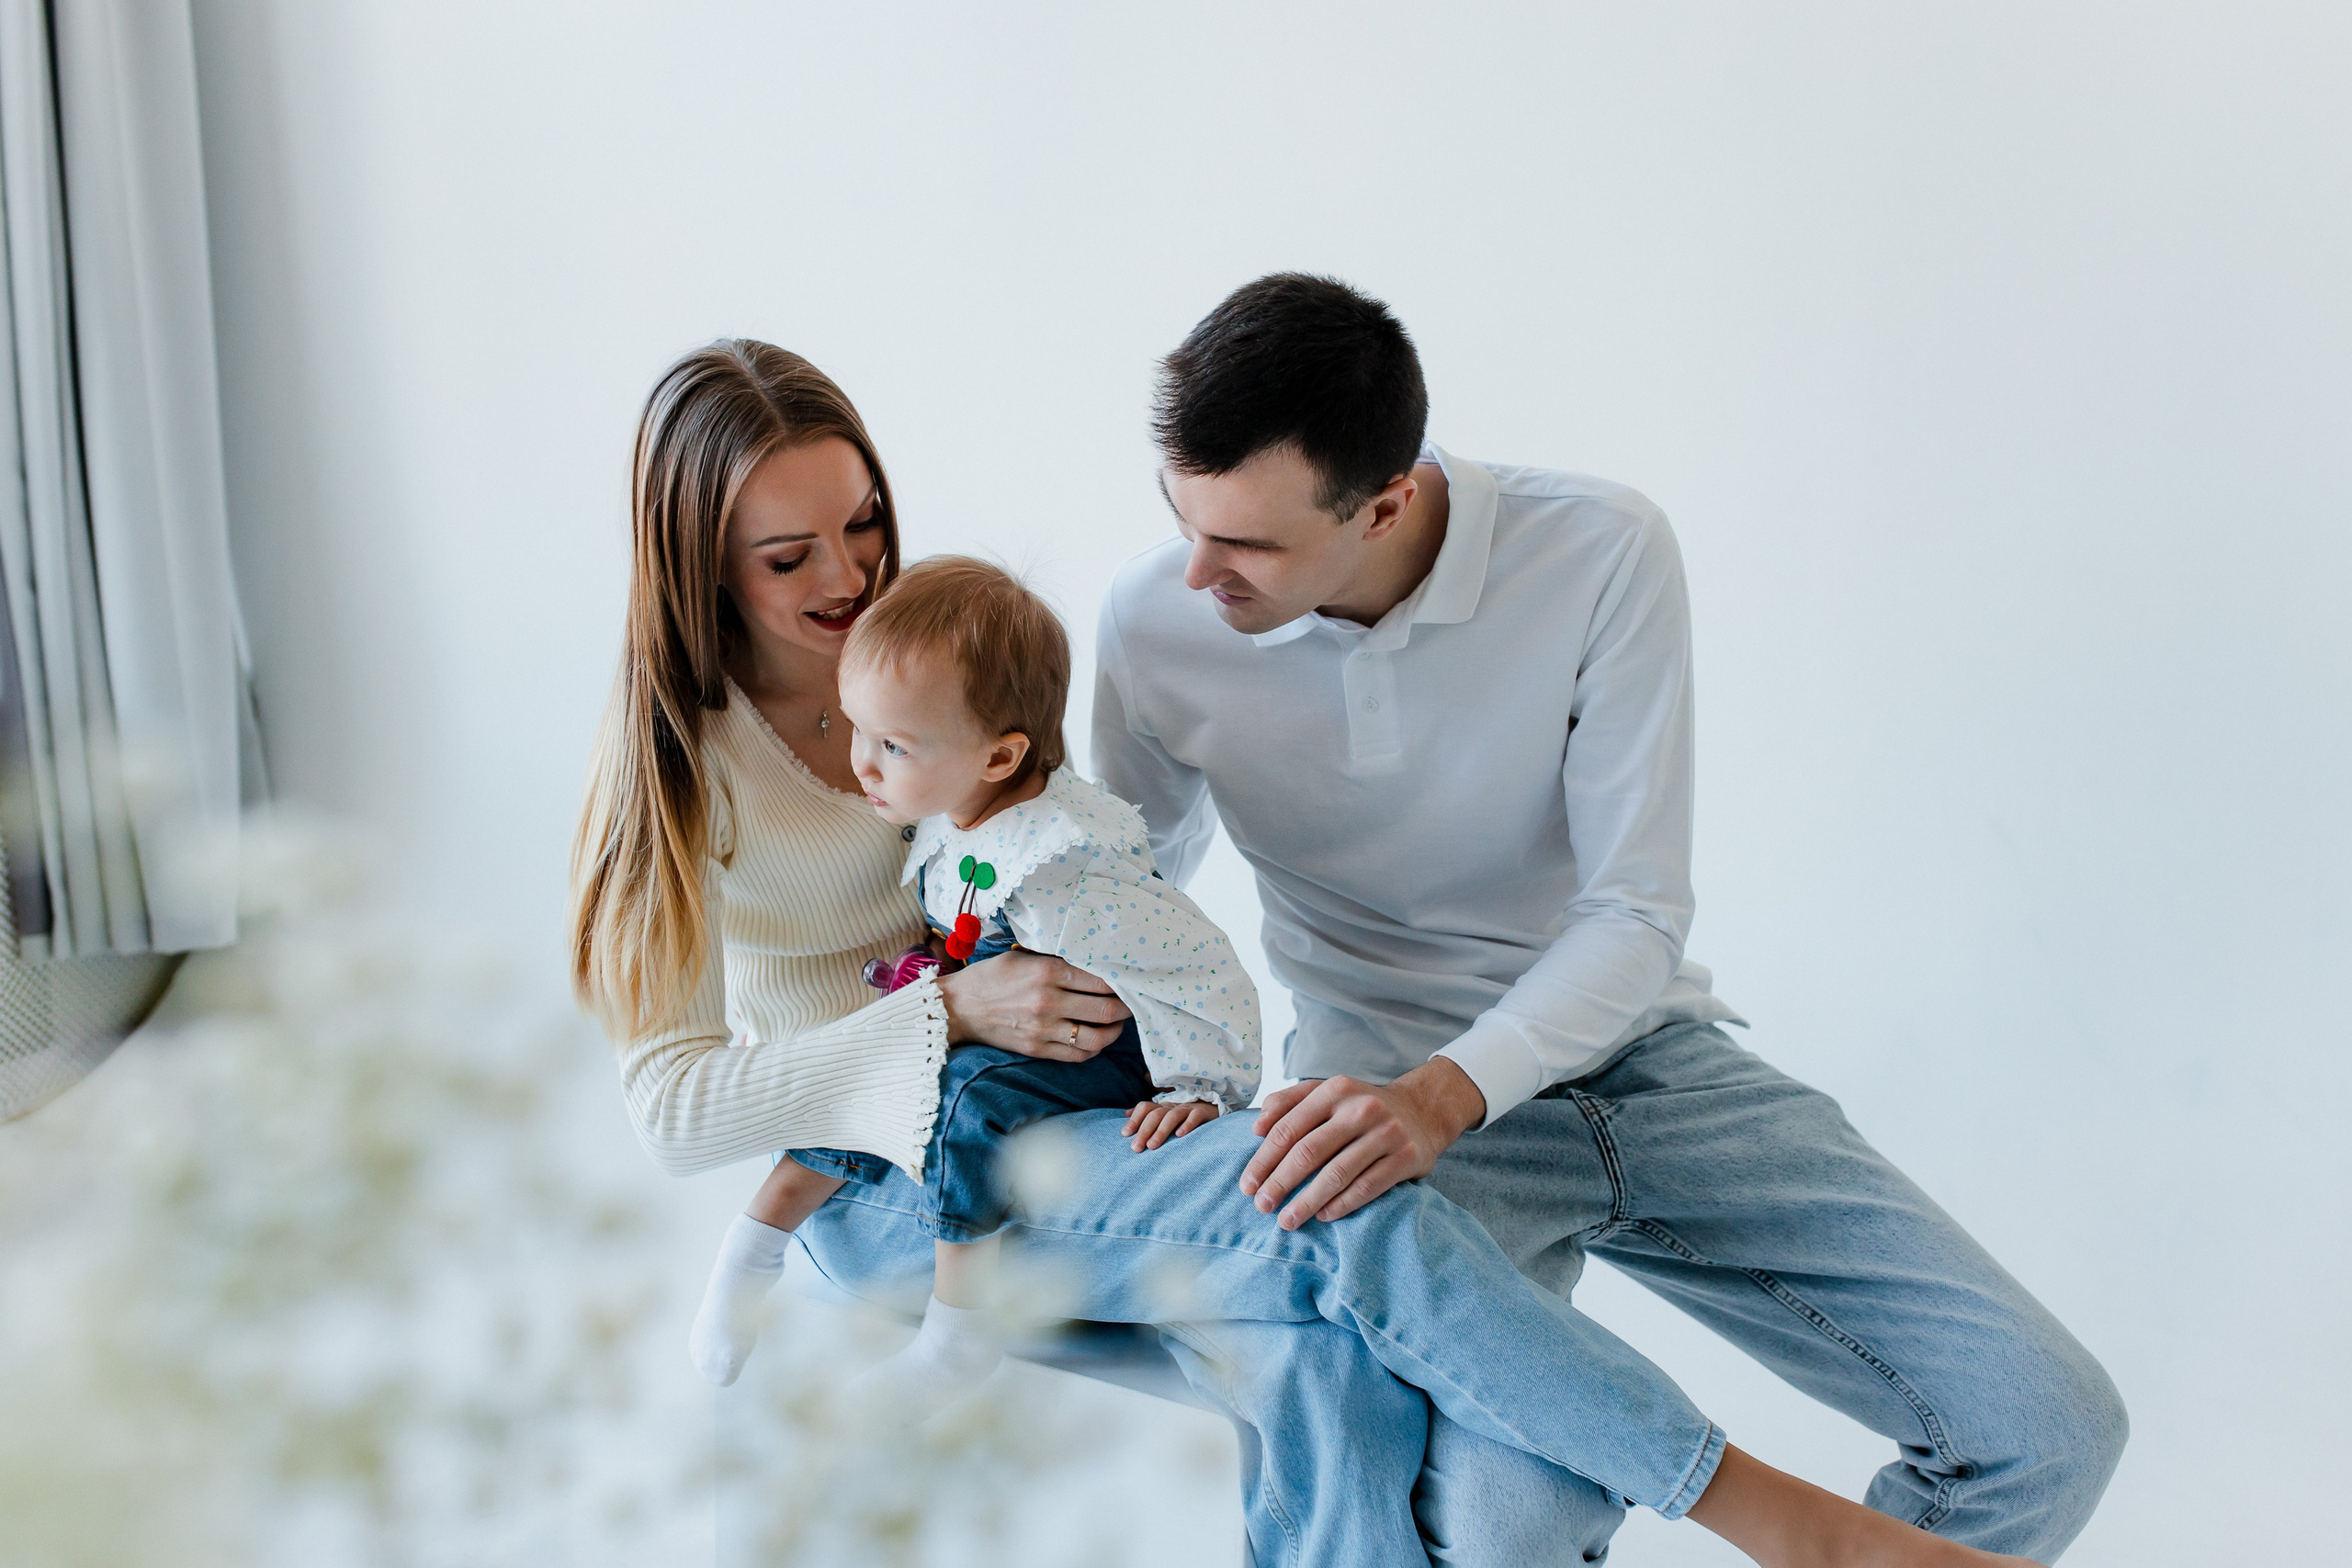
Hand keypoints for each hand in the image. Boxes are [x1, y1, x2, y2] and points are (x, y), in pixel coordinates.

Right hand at [935, 948, 1130, 1060]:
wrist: (958, 1007)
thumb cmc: (991, 977)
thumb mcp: (1023, 956)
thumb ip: (1057, 961)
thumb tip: (1093, 963)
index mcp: (1047, 972)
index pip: (1101, 980)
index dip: (1122, 982)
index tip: (1130, 981)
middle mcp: (1049, 1002)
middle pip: (1106, 1010)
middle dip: (1127, 1008)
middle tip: (1134, 1002)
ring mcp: (1044, 1030)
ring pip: (1097, 1038)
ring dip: (1115, 1032)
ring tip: (1119, 1023)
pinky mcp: (1038, 1050)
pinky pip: (1078, 1055)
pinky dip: (1094, 1049)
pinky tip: (1097, 1039)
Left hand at [1123, 1100, 1220, 1151]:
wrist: (1216, 1108)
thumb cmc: (1186, 1116)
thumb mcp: (1166, 1115)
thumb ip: (1146, 1115)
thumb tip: (1125, 1114)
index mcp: (1163, 1108)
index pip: (1145, 1107)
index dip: (1134, 1119)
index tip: (1125, 1135)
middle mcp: (1174, 1107)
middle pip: (1155, 1114)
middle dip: (1144, 1130)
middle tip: (1136, 1148)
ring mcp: (1189, 1109)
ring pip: (1172, 1116)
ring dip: (1161, 1131)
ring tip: (1152, 1146)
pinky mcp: (1205, 1113)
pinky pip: (1195, 1116)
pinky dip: (1188, 1125)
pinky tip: (1180, 1136)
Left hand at [1239, 1058, 1485, 1229]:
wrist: (1422, 1110)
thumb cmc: (1360, 1107)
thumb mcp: (1326, 1093)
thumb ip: (1288, 1102)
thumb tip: (1256, 1128)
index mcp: (1334, 1090)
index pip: (1289, 1128)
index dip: (1264, 1159)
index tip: (1247, 1186)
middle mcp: (1360, 1108)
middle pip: (1309, 1151)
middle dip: (1280, 1182)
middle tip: (1261, 1207)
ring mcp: (1386, 1132)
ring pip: (1338, 1173)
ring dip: (1307, 1201)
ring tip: (1287, 1220)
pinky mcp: (1407, 1156)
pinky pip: (1368, 1186)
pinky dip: (1343, 1204)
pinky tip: (1324, 1216)